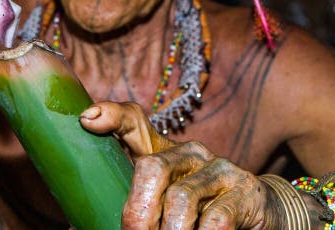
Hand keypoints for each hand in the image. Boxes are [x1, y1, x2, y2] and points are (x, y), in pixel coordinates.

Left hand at [80, 102, 280, 229]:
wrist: (259, 214)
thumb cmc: (199, 212)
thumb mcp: (163, 203)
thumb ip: (130, 206)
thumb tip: (75, 227)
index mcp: (162, 152)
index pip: (134, 122)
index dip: (111, 116)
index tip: (87, 120)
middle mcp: (189, 153)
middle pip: (152, 167)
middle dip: (137, 210)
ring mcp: (219, 169)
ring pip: (181, 199)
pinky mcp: (245, 190)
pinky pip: (215, 219)